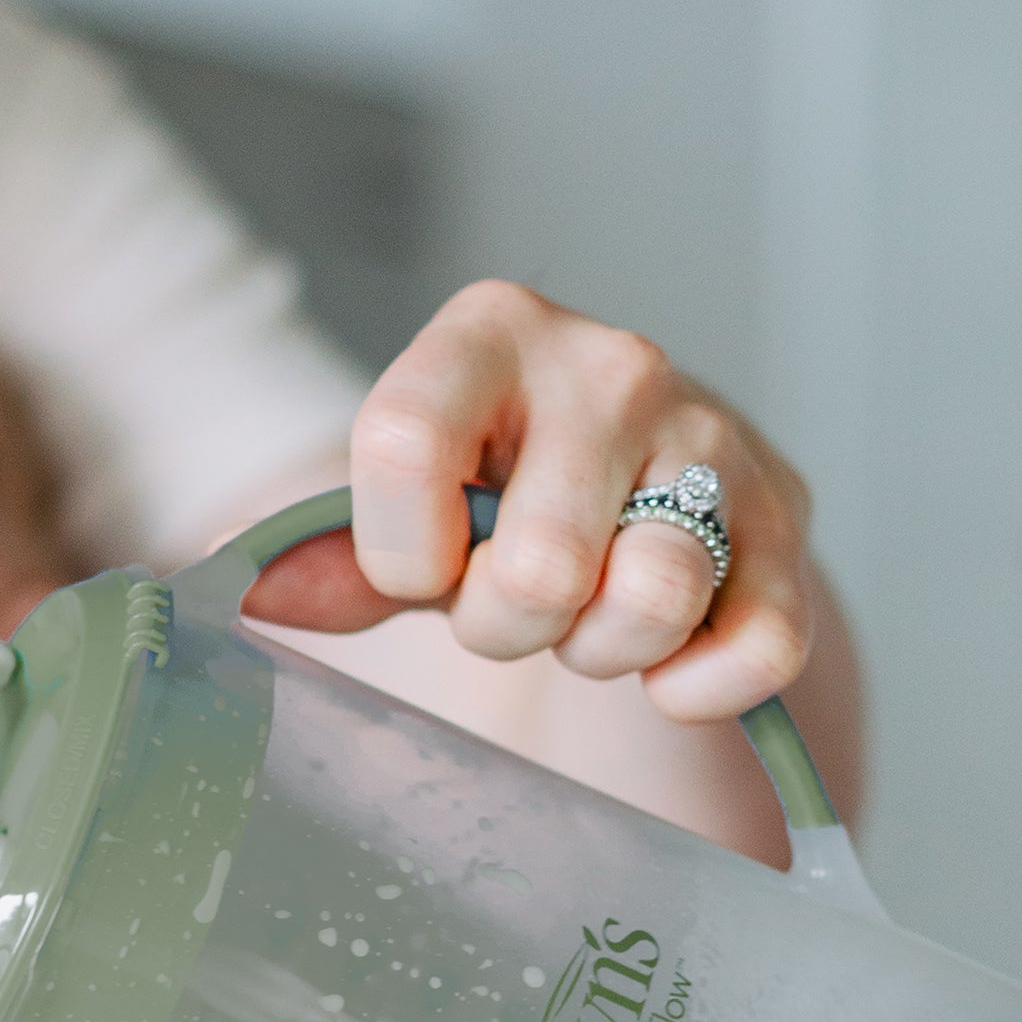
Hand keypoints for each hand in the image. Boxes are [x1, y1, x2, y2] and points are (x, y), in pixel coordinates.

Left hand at [246, 280, 813, 725]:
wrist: (633, 486)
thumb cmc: (494, 497)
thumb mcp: (400, 511)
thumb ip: (325, 555)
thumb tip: (233, 590)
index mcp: (487, 334)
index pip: (403, 448)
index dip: (400, 550)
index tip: (420, 567)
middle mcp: (612, 364)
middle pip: (538, 566)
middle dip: (505, 624)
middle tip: (511, 603)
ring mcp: (713, 436)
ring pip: (652, 599)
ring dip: (601, 652)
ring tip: (588, 618)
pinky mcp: (788, 520)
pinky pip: (758, 644)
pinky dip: (703, 687)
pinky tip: (670, 670)